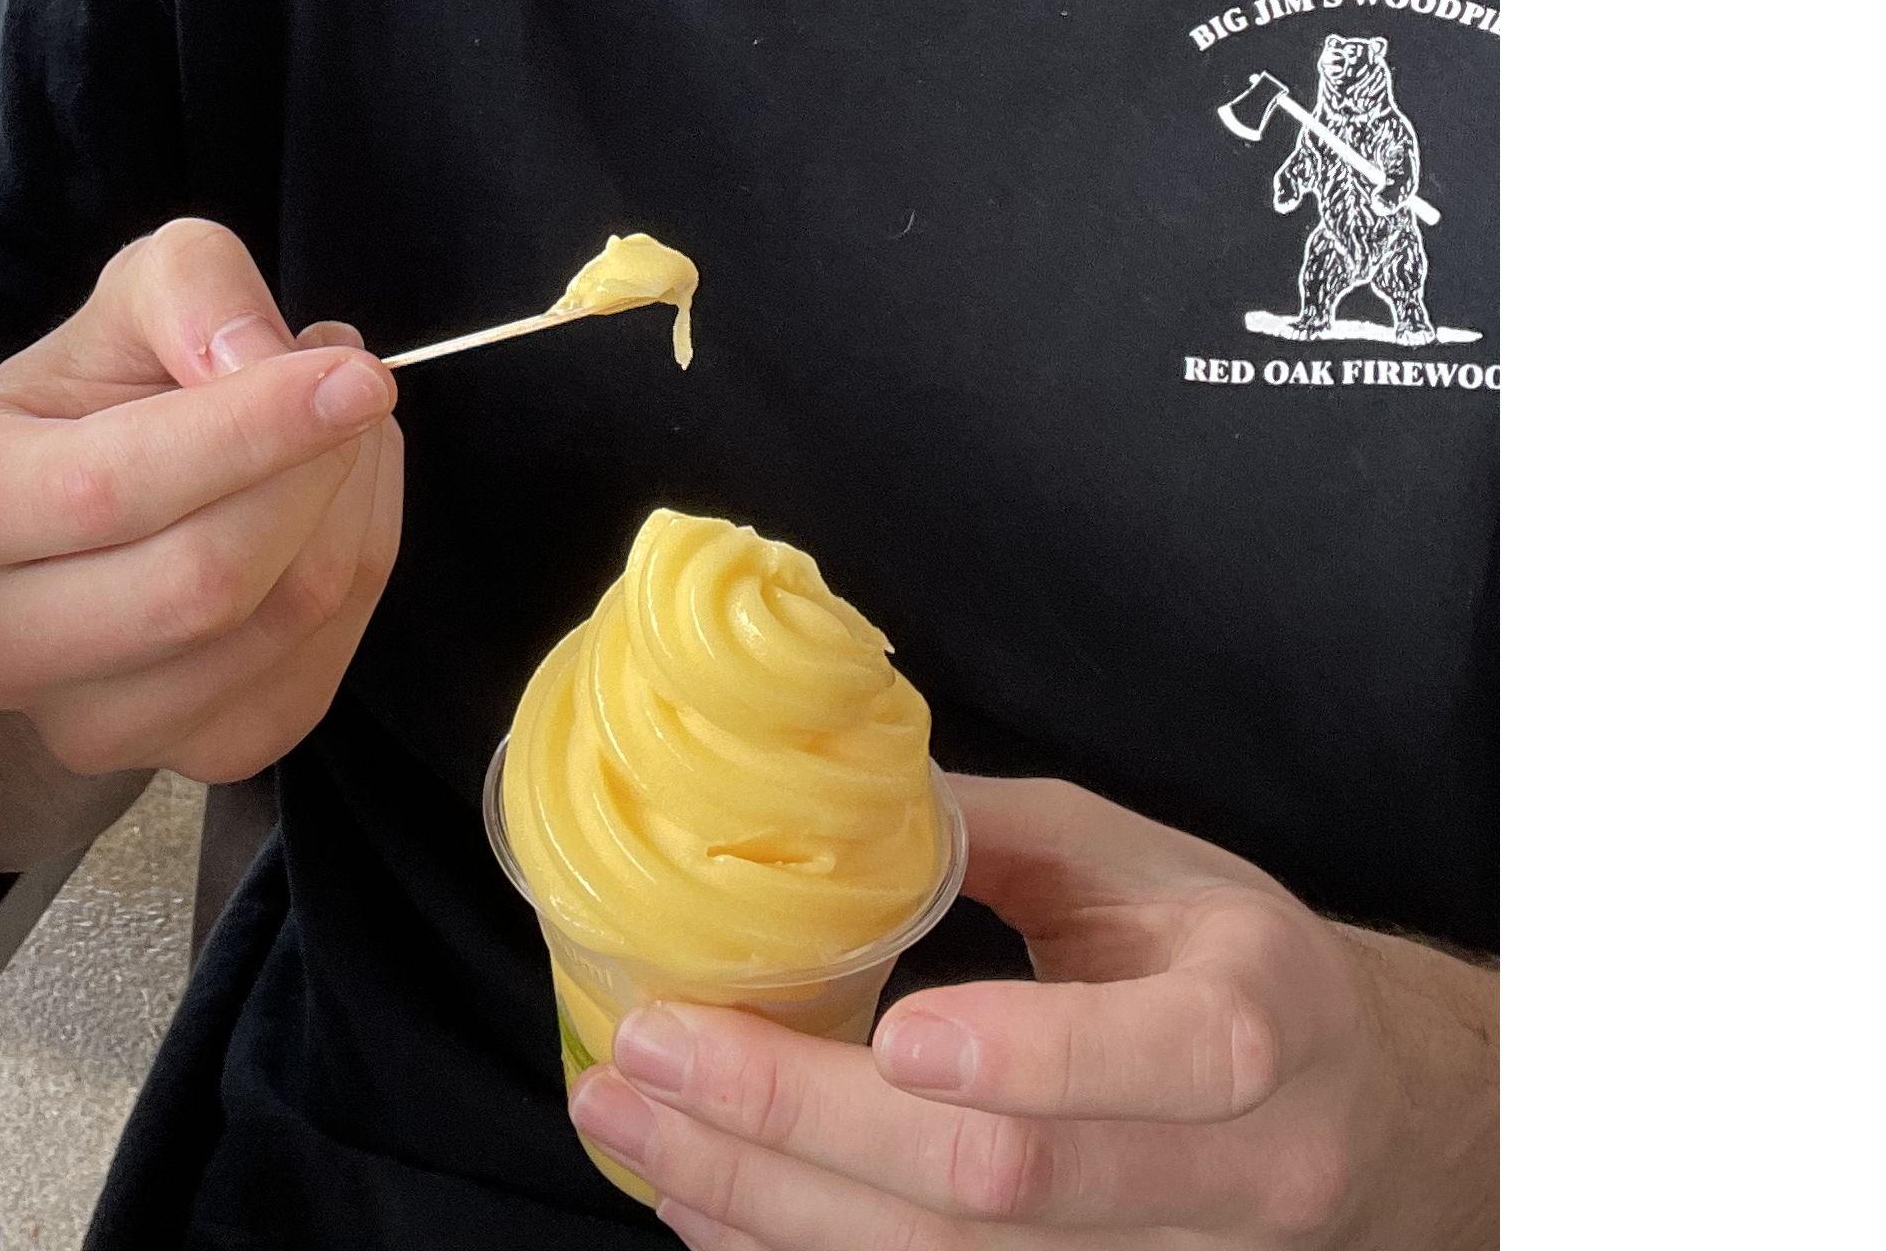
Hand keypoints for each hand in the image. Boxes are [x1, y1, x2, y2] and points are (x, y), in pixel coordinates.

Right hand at [0, 219, 402, 784]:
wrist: (75, 522)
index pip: (113, 488)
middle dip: (315, 472)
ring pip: (271, 630)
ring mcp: (83, 726)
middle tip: (353, 387)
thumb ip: (191, 287)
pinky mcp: (185, 759)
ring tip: (344, 432)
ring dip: (350, 513)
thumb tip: (263, 359)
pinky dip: (359, 574)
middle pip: (202, 581)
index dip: (252, 429)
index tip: (356, 372)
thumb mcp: (128, 298)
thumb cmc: (96, 398)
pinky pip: (311, 677)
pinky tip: (339, 507)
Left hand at [569, 775, 1495, 1250]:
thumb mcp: (1141, 863)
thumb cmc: (1226, 958)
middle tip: (651, 1055)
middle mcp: (1230, 1173)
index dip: (1028, 1057)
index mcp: (1254, 1018)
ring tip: (635, 1128)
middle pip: (1011, 1185)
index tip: (886, 1036)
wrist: (1363, 1117)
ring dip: (772, 1209)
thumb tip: (807, 790)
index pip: (1165, 1057)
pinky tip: (704, 1206)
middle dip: (807, 1126)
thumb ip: (987, 835)